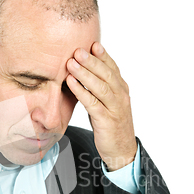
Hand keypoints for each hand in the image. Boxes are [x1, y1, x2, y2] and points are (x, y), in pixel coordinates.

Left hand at [66, 42, 136, 171]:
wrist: (121, 150)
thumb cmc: (111, 124)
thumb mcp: (107, 102)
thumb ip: (98, 87)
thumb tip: (82, 70)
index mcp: (121, 89)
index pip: (112, 68)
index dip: (103, 55)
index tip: (92, 43)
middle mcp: (121, 96)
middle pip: (107, 74)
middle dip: (92, 61)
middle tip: (78, 49)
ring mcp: (115, 108)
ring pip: (100, 86)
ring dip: (85, 74)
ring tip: (71, 63)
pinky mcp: (106, 120)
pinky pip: (93, 103)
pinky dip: (81, 91)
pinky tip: (71, 83)